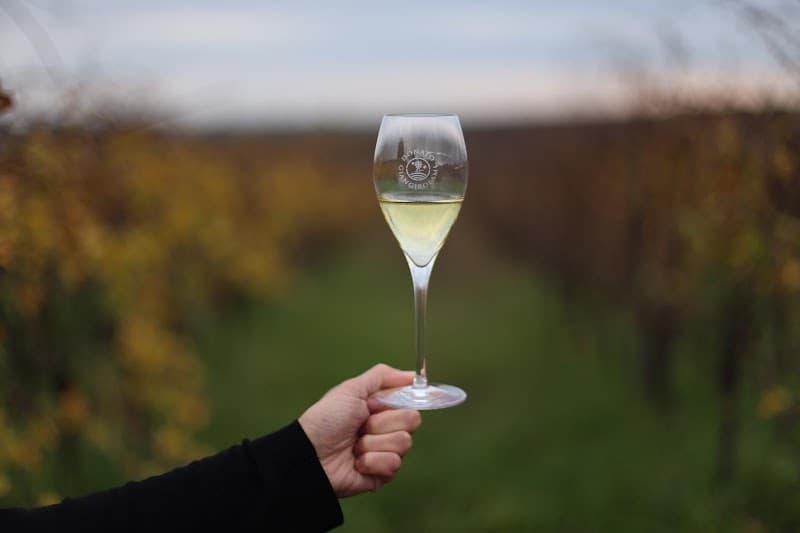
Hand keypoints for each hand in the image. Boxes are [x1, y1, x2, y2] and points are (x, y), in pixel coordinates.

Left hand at [298, 364, 421, 496]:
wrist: (311, 455)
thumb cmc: (326, 421)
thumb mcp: (351, 390)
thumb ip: (382, 376)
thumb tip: (413, 374)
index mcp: (381, 407)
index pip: (411, 400)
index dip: (405, 399)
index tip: (398, 399)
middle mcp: (386, 428)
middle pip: (412, 420)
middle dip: (382, 422)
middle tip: (361, 425)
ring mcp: (386, 451)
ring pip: (404, 442)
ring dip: (373, 442)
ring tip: (354, 445)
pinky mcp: (383, 473)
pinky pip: (393, 463)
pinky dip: (372, 460)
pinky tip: (356, 462)